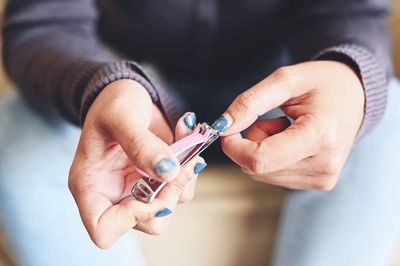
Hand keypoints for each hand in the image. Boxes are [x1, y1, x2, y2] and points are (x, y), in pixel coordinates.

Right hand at [69, 79, 204, 248]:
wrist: (126, 93)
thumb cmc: (112, 102)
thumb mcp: (121, 116)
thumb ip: (140, 144)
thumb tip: (167, 172)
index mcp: (91, 185)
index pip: (104, 230)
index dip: (131, 217)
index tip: (150, 187)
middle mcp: (114, 194)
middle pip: (147, 222)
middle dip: (169, 194)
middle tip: (177, 162)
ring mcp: (138, 188)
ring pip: (170, 205)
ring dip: (184, 175)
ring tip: (183, 140)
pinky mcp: (157, 179)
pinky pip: (182, 186)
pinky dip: (189, 165)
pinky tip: (185, 137)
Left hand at [216, 61, 364, 189]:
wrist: (355, 95)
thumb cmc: (322, 82)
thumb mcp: (285, 80)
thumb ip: (250, 103)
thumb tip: (223, 127)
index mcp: (319, 136)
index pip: (260, 159)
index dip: (234, 147)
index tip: (228, 128)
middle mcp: (324, 164)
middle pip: (257, 168)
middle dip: (250, 143)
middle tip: (271, 119)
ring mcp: (323, 178)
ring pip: (262, 174)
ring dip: (261, 149)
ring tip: (286, 127)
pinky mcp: (319, 182)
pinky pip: (274, 176)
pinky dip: (272, 157)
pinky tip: (292, 140)